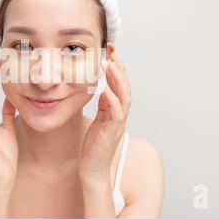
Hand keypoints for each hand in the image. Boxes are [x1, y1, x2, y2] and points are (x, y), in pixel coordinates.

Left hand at [79, 51, 131, 182]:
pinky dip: (112, 99)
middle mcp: (120, 113)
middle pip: (125, 85)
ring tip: (110, 63)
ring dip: (117, 79)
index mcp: (116, 109)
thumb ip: (103, 104)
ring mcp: (118, 122)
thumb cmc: (94, 145)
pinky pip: (116, 112)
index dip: (116, 66)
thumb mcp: (99, 119)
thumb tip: (104, 88)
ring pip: (124, 96)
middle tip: (112, 49)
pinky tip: (105, 88)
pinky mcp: (113, 131)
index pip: (119, 83)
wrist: (93, 168)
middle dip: (119, 66)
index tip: (110, 50)